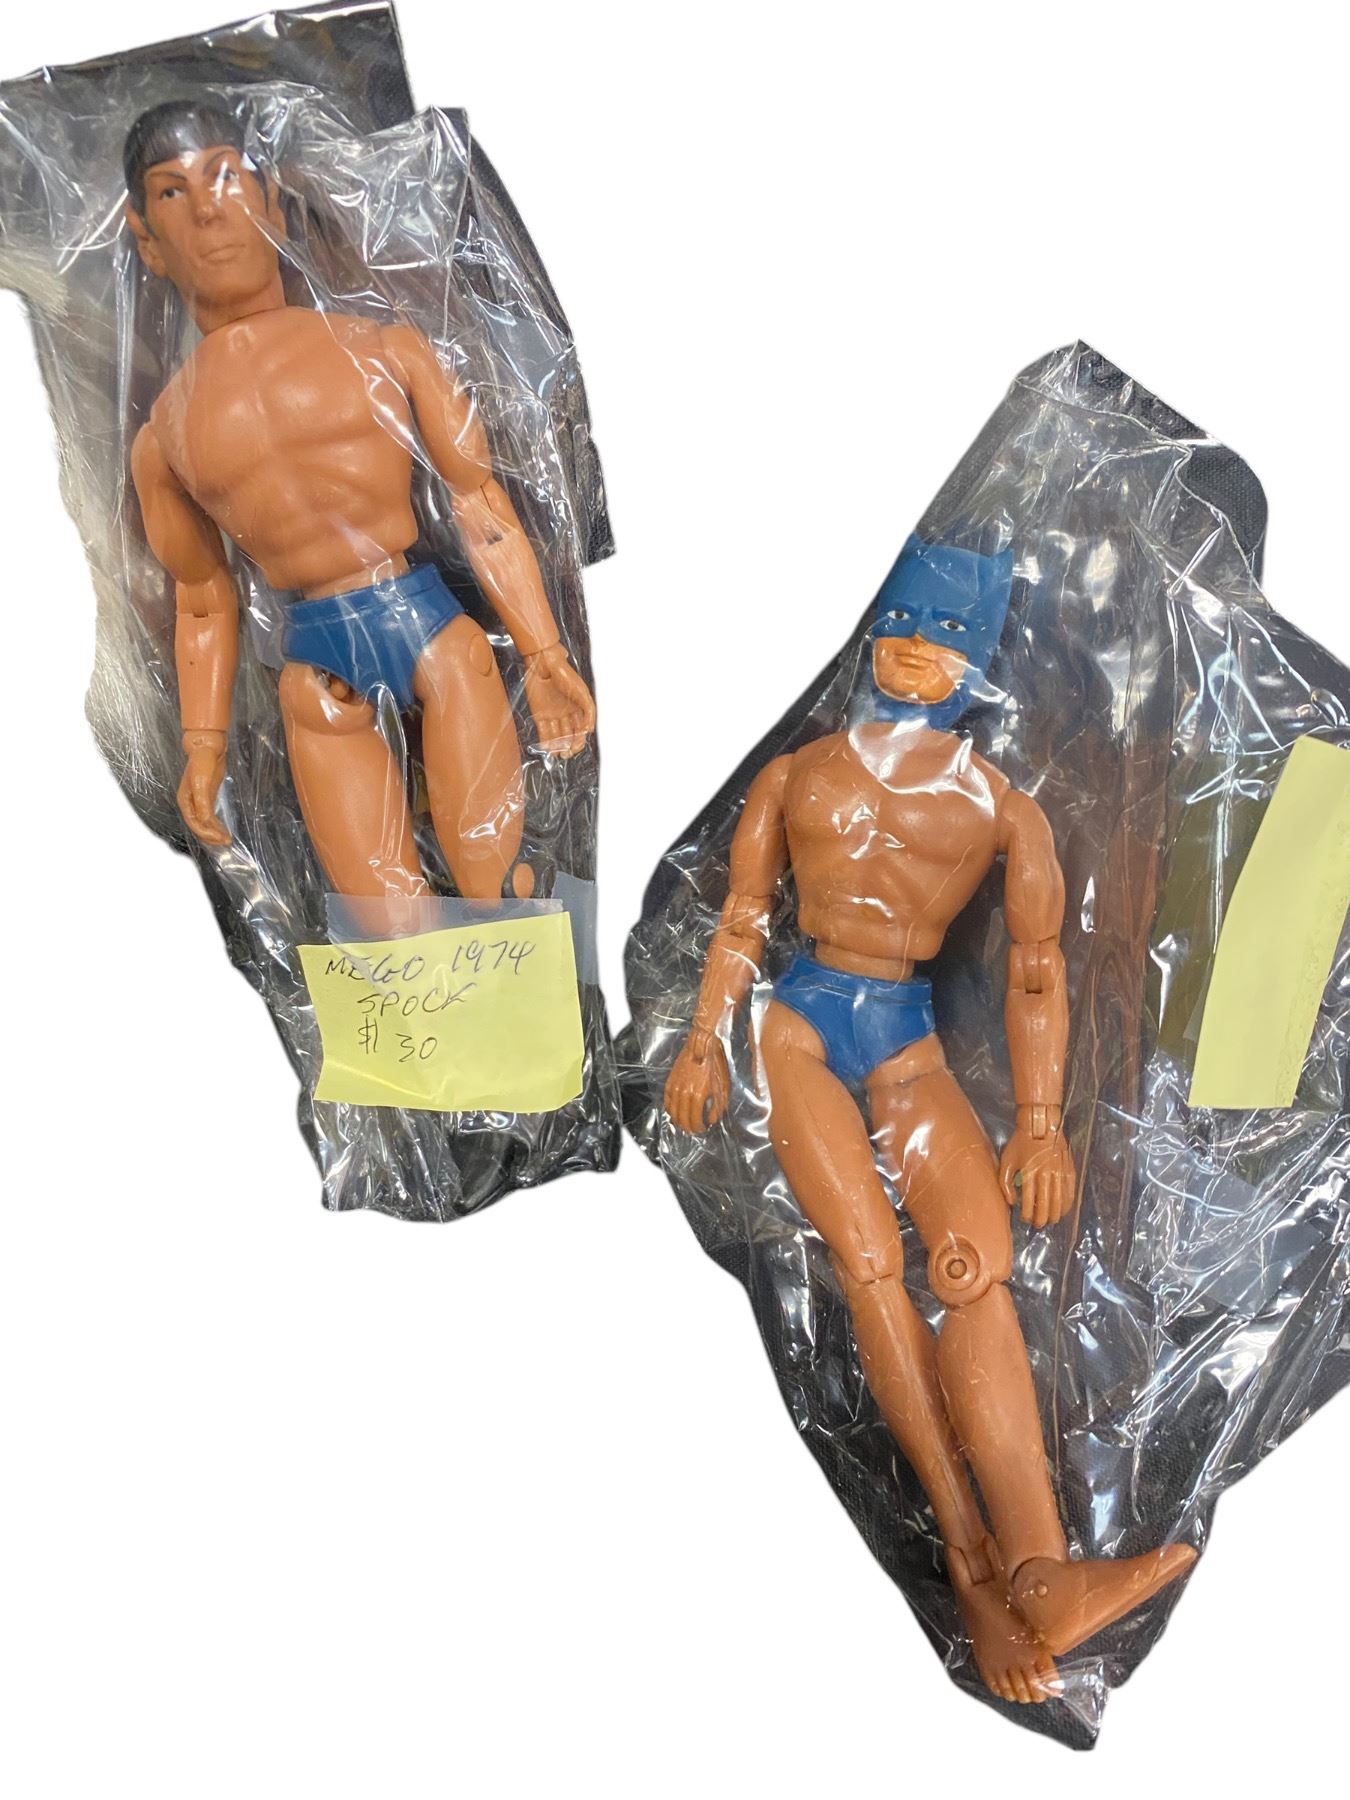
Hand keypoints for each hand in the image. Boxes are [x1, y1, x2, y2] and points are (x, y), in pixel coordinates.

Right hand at [177, 730, 230, 846]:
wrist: (207, 747)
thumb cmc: (202, 762)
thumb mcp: (201, 782)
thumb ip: (201, 802)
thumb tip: (204, 820)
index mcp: (185, 801)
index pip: (194, 824)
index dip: (207, 833)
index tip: (221, 838)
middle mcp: (190, 803)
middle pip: (198, 826)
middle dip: (211, 836)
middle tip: (226, 841)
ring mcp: (198, 800)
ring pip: (203, 823)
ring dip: (213, 833)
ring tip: (226, 839)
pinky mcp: (207, 797)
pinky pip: (209, 816)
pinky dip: (215, 825)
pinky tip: (223, 829)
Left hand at [523, 644, 595, 757]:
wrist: (545, 666)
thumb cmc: (566, 676)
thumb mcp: (583, 694)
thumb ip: (589, 713)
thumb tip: (589, 731)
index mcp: (578, 709)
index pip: (580, 730)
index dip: (579, 741)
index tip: (575, 748)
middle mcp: (566, 714)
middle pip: (568, 735)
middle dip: (568, 746)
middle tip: (566, 754)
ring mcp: (552, 714)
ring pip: (556, 735)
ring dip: (556, 747)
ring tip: (557, 755)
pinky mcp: (539, 713)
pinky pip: (543, 731)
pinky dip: (545, 742)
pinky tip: (548, 750)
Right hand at [664, 1028, 730, 1133]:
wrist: (703, 1045)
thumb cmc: (716, 1064)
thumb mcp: (723, 1086)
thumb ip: (718, 1106)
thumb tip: (712, 1119)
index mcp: (698, 1096)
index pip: (695, 1120)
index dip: (699, 1128)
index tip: (703, 1129)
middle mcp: (684, 1093)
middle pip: (683, 1119)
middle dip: (688, 1127)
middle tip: (694, 1130)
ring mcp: (675, 1087)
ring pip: (673, 1112)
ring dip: (678, 1121)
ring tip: (684, 1124)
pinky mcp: (670, 1081)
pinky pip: (667, 1101)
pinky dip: (670, 1109)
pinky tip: (674, 1112)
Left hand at [999, 1107, 1074, 1227]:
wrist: (1041, 1125)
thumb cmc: (1020, 1143)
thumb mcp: (1006, 1160)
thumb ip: (1005, 1183)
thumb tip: (1012, 1202)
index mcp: (1028, 1173)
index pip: (1029, 1202)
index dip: (1027, 1215)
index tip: (1025, 1218)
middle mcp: (1045, 1175)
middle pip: (1045, 1205)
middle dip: (1041, 1219)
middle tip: (1038, 1225)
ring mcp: (1059, 1173)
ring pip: (1059, 1201)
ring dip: (1054, 1214)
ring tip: (1050, 1220)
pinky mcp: (1069, 1170)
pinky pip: (1070, 1192)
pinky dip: (1067, 1204)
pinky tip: (1062, 1210)